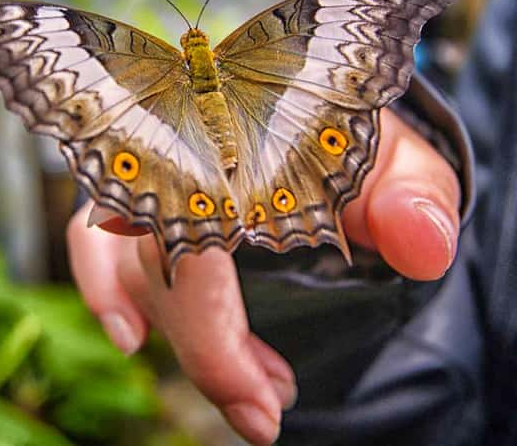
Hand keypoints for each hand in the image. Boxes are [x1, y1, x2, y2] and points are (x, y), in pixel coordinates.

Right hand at [66, 109, 460, 444]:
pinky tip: (132, 337)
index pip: (202, 241)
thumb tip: (423, 247)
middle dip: (206, 353)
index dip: (217, 336)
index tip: (267, 404)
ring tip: (244, 388)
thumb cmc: (352, 139)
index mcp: (241, 134)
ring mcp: (146, 165)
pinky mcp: (132, 187)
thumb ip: (417, 196)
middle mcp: (176, 144)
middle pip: (157, 263)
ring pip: (124, 260)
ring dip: (176, 335)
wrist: (320, 106)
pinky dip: (104, 288)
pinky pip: (93, 237)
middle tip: (264, 411)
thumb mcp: (399, 161)